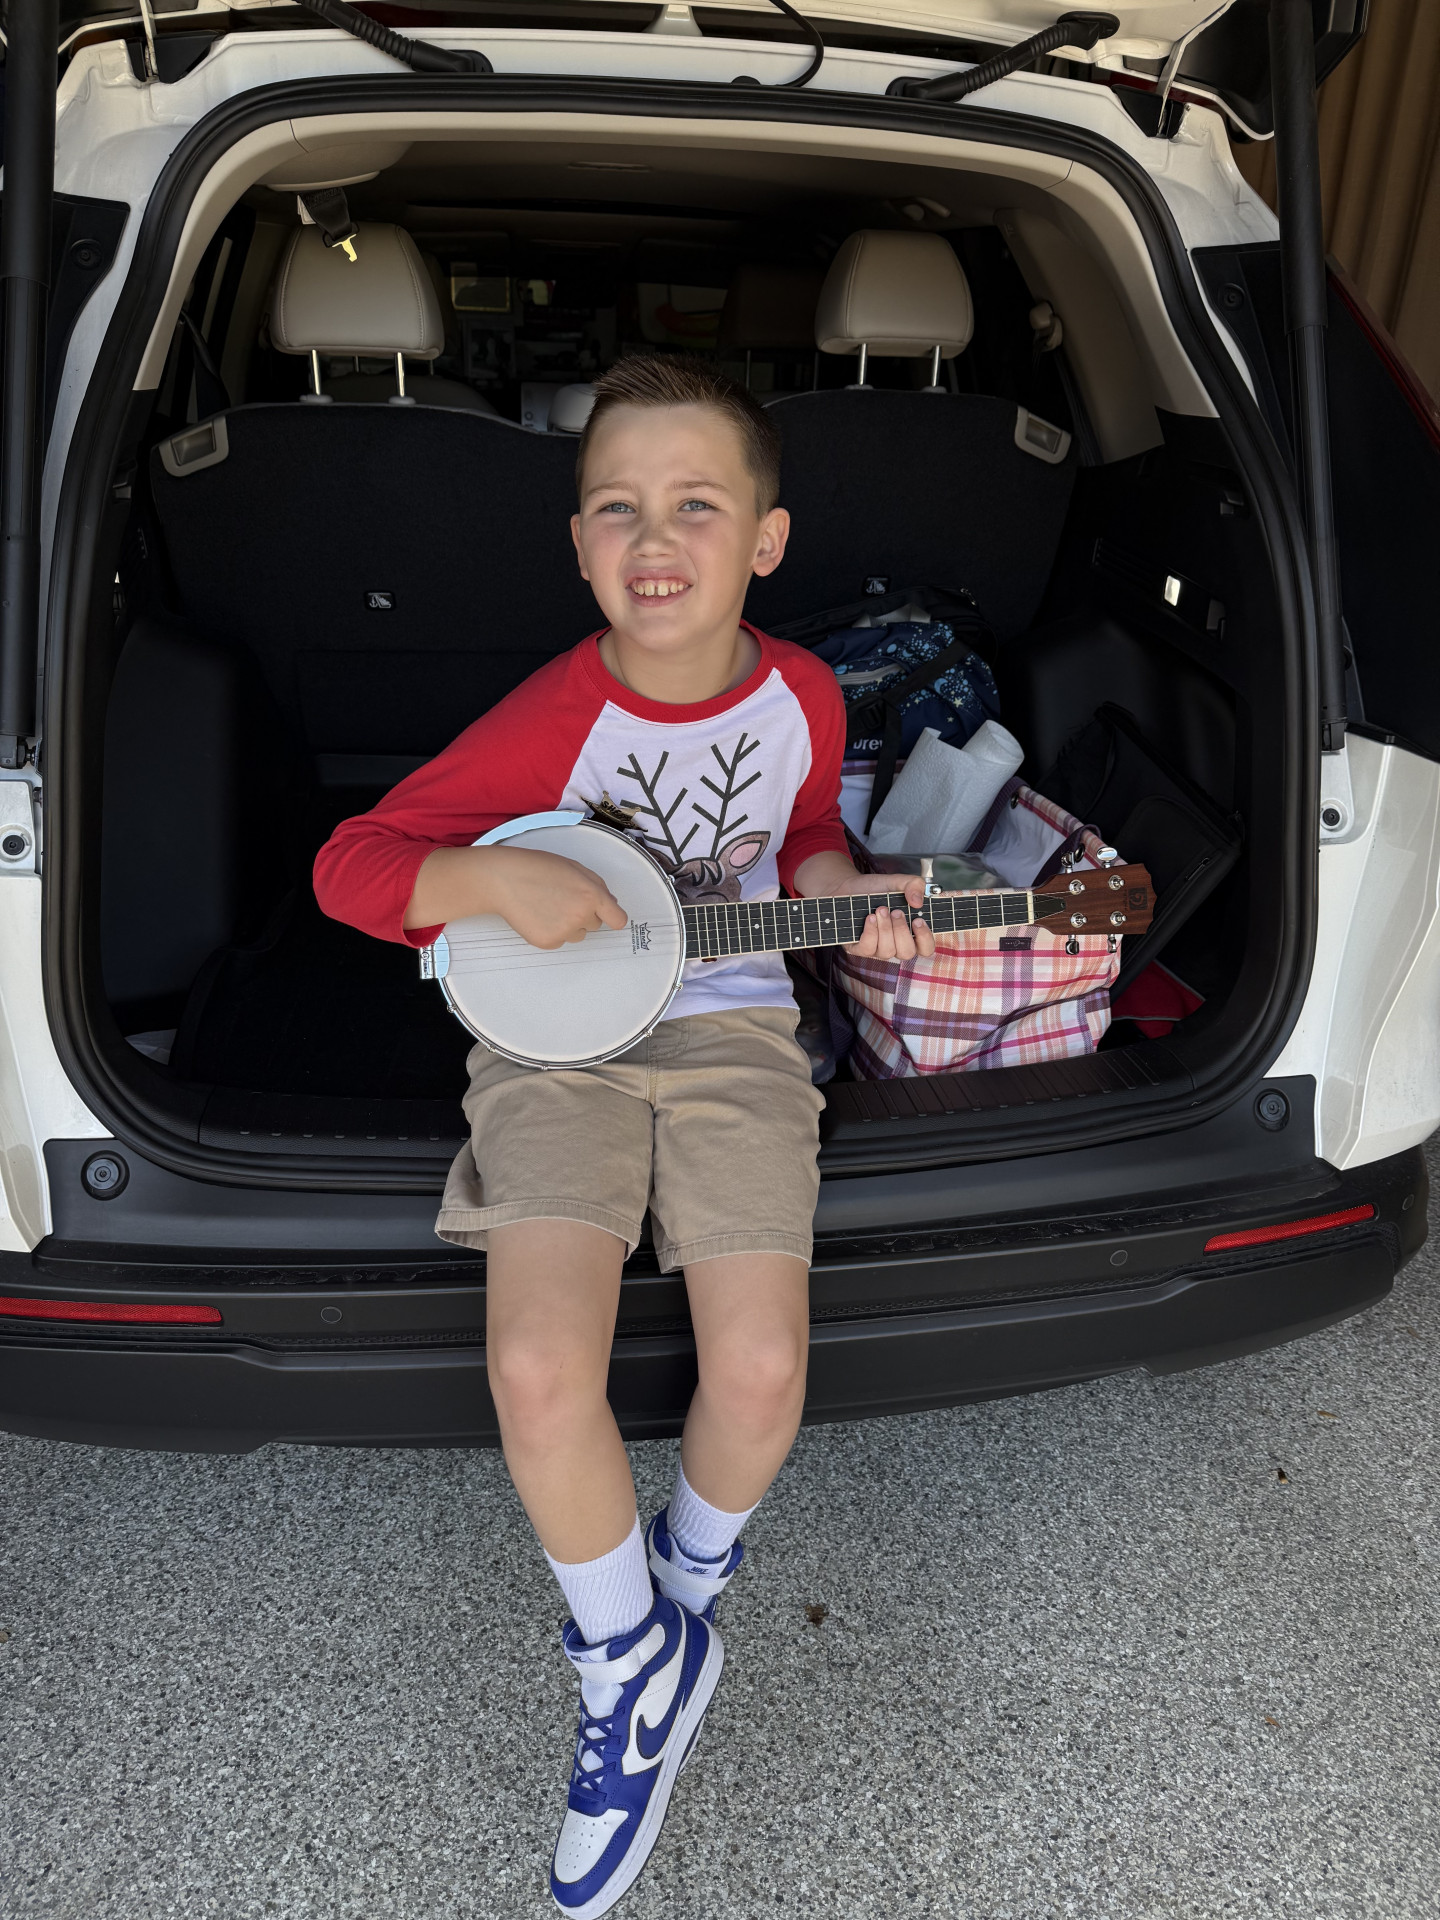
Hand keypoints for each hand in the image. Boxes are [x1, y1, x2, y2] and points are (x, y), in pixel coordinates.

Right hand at [405, 844, 627, 947]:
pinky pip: (560, 941)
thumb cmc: (537, 868)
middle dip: (584, 914)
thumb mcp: (574, 867)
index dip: (613, 917)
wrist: (503, 878)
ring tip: (548, 906)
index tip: (608, 917)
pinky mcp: (548, 942)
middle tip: (561, 898)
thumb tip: (611, 905)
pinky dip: (552, 931)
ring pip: (578, 935)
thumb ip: (597, 885)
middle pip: (595, 925)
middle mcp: (582, 915)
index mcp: (592, 895)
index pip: (618, 919)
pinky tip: (538, 915)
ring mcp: (565, 931)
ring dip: (569, 924)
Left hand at [832, 872, 935, 961]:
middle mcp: (896, 944)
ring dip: (885, 929)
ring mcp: (877, 948)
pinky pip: (868, 949)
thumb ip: (914, 884)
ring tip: (880, 910)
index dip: (925, 939)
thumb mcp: (898, 881)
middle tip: (896, 912)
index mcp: (910, 932)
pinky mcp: (859, 948)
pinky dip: (870, 932)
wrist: (849, 887)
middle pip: (907, 953)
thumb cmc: (876, 889)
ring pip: (887, 951)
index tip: (918, 920)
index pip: (926, 948)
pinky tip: (869, 918)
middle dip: (902, 931)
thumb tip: (918, 902)